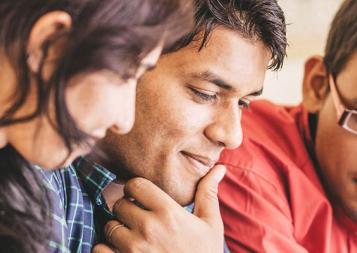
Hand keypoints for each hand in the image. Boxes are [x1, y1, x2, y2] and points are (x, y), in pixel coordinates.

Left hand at [92, 164, 225, 252]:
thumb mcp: (211, 224)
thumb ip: (208, 194)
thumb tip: (220, 168)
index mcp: (168, 212)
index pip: (135, 185)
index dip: (136, 189)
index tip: (140, 197)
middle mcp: (148, 228)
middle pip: (119, 204)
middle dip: (127, 209)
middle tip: (138, 218)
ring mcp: (133, 249)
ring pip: (109, 226)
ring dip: (117, 229)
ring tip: (132, 236)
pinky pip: (100, 249)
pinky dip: (106, 249)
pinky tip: (121, 251)